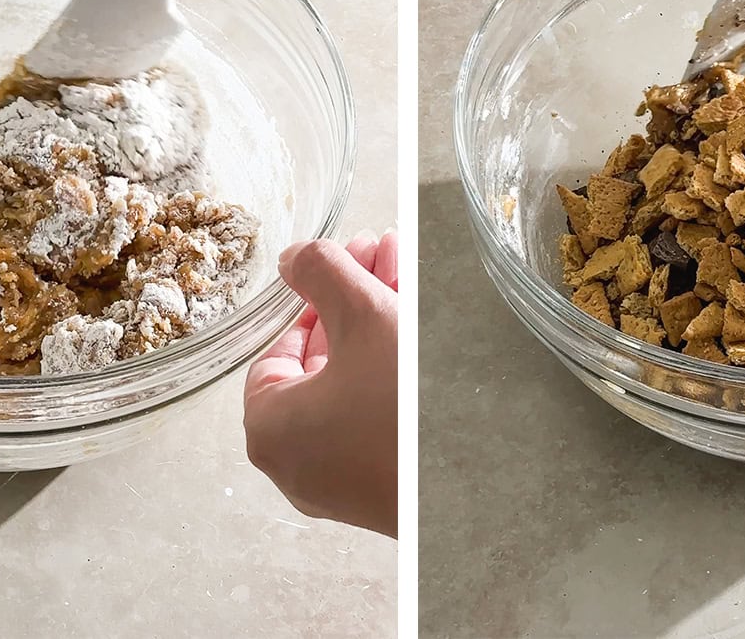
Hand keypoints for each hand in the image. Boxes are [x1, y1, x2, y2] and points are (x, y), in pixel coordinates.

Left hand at [244, 232, 398, 536]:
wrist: (474, 487)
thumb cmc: (403, 413)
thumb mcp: (362, 317)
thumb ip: (322, 274)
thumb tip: (294, 257)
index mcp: (270, 428)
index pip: (280, 349)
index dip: (315, 300)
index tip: (346, 267)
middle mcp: (297, 463)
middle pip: (321, 360)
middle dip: (354, 301)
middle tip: (383, 258)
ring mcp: (340, 480)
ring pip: (352, 385)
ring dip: (378, 327)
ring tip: (411, 278)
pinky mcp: (380, 486)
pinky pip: (374, 416)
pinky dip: (392, 372)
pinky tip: (422, 330)